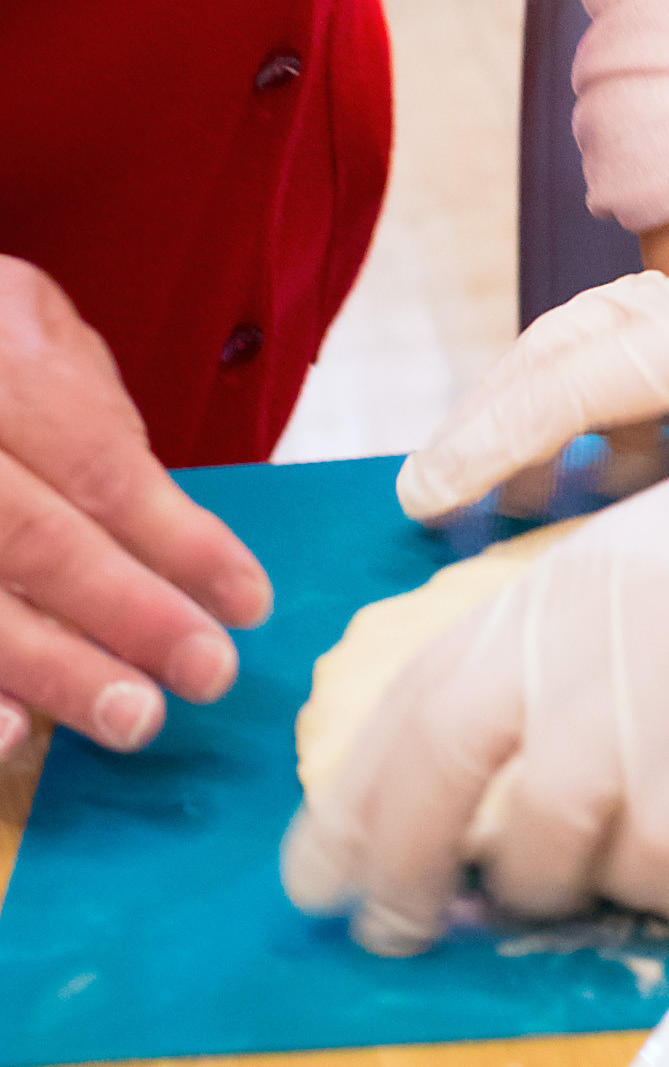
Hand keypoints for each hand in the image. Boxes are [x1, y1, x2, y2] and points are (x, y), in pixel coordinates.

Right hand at [0, 259, 271, 758]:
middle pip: (32, 538)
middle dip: (125, 613)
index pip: (95, 463)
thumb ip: (93, 421)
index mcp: (1, 362)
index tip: (246, 600)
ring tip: (131, 719)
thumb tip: (170, 535)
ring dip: (51, 671)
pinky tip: (12, 734)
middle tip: (206, 674)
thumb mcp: (40, 332)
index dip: (176, 536)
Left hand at [286, 352, 668, 950]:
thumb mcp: (668, 549)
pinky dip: (637, 884)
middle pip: (440, 774)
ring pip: (541, 845)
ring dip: (533, 890)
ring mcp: (653, 694)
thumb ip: (583, 632)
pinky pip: (649, 865)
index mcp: (564, 573)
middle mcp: (586, 631)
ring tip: (548, 893)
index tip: (320, 859)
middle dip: (395, 869)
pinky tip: (649, 868)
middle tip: (386, 922)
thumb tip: (509, 749)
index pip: (416, 696)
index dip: (354, 794)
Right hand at [397, 160, 668, 520]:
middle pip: (570, 348)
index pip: (573, 379)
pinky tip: (621, 477)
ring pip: (611, 348)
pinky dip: (620, 410)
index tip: (425, 501)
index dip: (492, 441)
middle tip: (441, 509)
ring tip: (516, 503)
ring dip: (555, 412)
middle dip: (500, 421)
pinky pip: (663, 358)